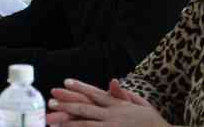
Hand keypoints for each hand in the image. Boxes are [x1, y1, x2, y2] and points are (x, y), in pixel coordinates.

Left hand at [46, 78, 168, 126]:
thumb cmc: (153, 124)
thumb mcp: (141, 105)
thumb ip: (124, 94)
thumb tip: (112, 81)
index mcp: (118, 105)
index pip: (95, 93)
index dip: (79, 88)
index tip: (65, 83)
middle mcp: (113, 116)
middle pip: (85, 108)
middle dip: (66, 104)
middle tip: (50, 101)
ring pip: (85, 125)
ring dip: (67, 122)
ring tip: (51, 120)